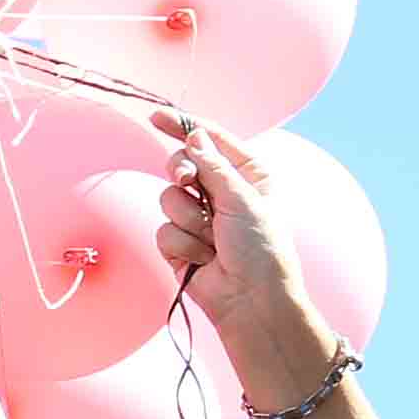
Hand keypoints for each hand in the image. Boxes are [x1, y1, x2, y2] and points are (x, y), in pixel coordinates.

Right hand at [145, 111, 332, 387]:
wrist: (250, 301)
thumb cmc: (260, 249)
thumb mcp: (243, 198)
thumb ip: (213, 167)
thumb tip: (194, 138)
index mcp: (247, 175)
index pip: (211, 141)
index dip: (184, 127)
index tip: (158, 117)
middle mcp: (222, 193)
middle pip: (182, 165)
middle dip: (181, 174)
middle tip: (185, 181)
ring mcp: (199, 218)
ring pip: (169, 199)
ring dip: (188, 219)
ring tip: (210, 239)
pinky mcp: (180, 244)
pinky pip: (164, 230)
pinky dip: (182, 245)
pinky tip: (202, 259)